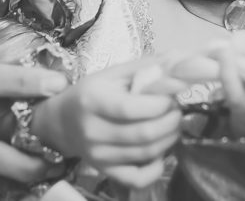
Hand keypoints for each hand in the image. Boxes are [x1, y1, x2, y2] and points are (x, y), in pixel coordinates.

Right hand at [33, 59, 181, 188]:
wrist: (62, 121)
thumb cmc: (93, 92)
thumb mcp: (114, 73)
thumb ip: (147, 68)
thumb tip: (182, 66)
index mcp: (92, 100)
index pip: (131, 108)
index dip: (160, 104)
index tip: (171, 96)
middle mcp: (92, 130)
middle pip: (143, 134)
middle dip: (170, 121)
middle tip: (176, 110)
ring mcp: (97, 155)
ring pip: (145, 154)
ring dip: (169, 139)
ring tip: (172, 125)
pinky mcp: (103, 171)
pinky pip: (136, 179)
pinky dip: (156, 168)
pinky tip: (161, 151)